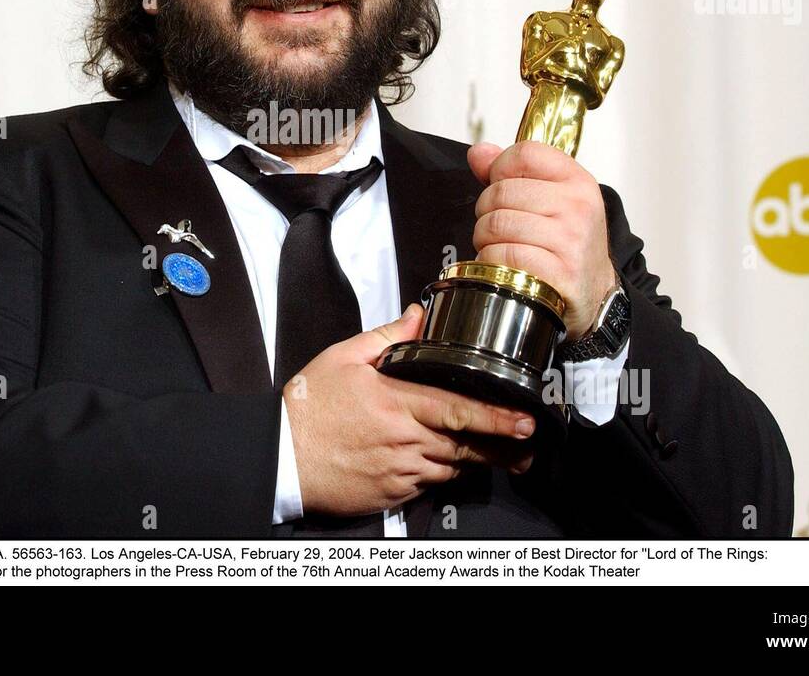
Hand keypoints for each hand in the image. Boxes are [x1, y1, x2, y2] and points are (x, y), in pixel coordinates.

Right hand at [285, 305, 537, 516]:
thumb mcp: (343, 357)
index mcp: (395, 402)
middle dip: (500, 443)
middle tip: (526, 441)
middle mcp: (404, 439)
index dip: (495, 417)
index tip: (523, 419)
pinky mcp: (392, 493)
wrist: (281, 455)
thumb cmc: (308, 406)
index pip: (458, 409)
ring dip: (472, 458)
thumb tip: (418, 315)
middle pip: (464, 444)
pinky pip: (429, 484)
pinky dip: (442, 473)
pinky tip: (446, 462)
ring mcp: (400, 470)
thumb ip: (388, 336)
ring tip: (496, 452)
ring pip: (451, 467)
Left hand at [468, 140, 616, 338]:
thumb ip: (512, 173)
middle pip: (501, 192)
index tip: (500, 184)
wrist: (594, 289)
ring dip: (485, 239)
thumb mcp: (551, 199)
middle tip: (496, 226)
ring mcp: (570, 240)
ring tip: (499, 246)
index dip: (500, 167)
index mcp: (576, 181)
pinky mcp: (558, 273)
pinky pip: (502, 256)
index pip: (525, 153)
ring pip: (496, 224)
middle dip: (486, 211)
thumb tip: (479, 153)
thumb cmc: (568, 242)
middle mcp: (577, 207)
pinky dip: (491, 261)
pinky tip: (503, 265)